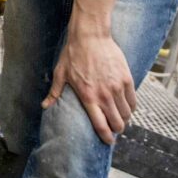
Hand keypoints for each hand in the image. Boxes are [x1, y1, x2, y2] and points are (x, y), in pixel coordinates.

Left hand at [42, 29, 135, 144]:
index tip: (108, 141)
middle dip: (116, 129)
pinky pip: (133, 100)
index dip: (106, 137)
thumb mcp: (60, 73)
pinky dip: (131, 107)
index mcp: (88, 96)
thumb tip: (45, 106)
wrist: (90, 35)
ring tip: (120, 118)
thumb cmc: (73, 53)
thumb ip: (54, 92)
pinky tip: (126, 107)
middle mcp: (104, 95)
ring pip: (126, 113)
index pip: (101, 125)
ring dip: (124, 119)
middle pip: (117, 122)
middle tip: (114, 128)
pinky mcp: (126, 79)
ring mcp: (117, 87)